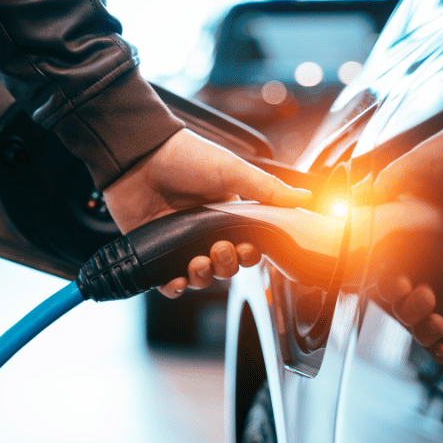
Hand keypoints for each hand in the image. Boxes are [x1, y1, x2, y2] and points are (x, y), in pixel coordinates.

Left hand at [103, 128, 310, 297]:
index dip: (250, 253)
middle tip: (220, 247)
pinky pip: (168, 282)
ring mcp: (179, 242)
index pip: (248, 245)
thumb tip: (304, 198)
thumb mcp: (232, 171)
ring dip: (204, 276)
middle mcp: (204, 230)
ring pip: (201, 276)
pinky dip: (175, 287)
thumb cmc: (185, 157)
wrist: (138, 155)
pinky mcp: (155, 251)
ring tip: (198, 260)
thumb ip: (268, 190)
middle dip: (227, 264)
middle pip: (226, 265)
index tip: (247, 247)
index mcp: (227, 213)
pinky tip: (177, 280)